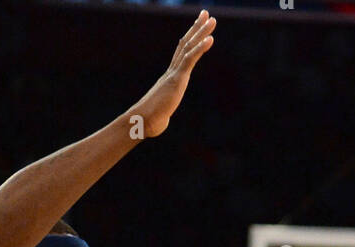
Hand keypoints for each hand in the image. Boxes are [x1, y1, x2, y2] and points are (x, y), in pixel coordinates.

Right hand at [129, 10, 214, 139]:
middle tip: (206, 14)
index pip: (181, 54)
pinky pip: (190, 59)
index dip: (190, 40)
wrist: (142, 122)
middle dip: (197, 28)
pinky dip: (201, 48)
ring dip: (201, 32)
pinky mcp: (177, 79)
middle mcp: (172, 71)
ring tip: (212, 19)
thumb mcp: (160, 115)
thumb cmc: (149, 122)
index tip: (197, 28)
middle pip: (186, 44)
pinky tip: (210, 38)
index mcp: (169, 78)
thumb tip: (160, 124)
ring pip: (189, 47)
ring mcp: (174, 73)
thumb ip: (163, 113)